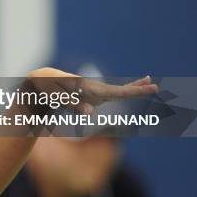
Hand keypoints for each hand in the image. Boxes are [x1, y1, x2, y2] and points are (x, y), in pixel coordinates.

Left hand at [26, 67, 157, 113]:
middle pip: (120, 90)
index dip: (136, 91)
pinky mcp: (88, 97)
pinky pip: (105, 97)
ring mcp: (92, 92)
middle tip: (155, 85)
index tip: (152, 86)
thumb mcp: (57, 97)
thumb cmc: (48, 89)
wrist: (41, 82)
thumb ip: (73, 105)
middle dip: (137, 89)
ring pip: (115, 93)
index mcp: (89, 88)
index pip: (118, 92)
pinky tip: (124, 94)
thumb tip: (91, 114)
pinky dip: (118, 95)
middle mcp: (93, 89)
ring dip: (131, 90)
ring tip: (149, 85)